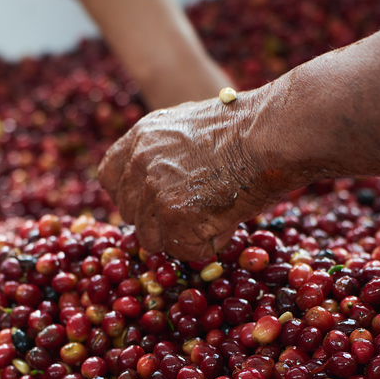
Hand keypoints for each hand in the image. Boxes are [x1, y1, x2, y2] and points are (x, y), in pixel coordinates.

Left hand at [98, 88, 298, 260]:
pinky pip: (184, 249)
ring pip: (153, 238)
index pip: (109, 177)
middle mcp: (139, 163)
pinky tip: (226, 218)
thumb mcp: (189, 129)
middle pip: (130, 215)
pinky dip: (208, 243)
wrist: (270, 132)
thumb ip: (164, 156)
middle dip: (160, 220)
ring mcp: (154, 191)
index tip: (153, 202)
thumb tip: (159, 191)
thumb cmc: (247, 130)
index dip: (131, 196)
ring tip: (216, 210)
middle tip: (197, 209)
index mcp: (140, 137)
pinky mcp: (175, 216)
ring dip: (183, 234)